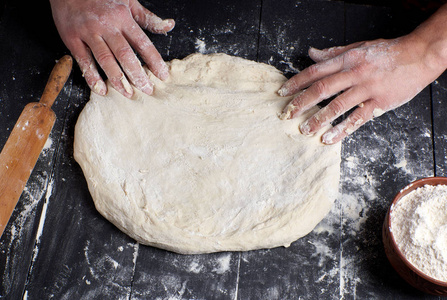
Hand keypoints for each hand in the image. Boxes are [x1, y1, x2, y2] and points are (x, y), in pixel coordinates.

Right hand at [50, 0, 174, 97]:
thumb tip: (169, 26)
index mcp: (123, 18)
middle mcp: (107, 26)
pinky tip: (100, 89)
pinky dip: (92, 76)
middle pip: (125, 54)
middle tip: (147, 90)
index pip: (143, 43)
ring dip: (117, 79)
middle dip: (137, 75)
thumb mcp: (128, 2)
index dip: (154, 61)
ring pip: (105, 59)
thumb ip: (148, 18)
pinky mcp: (72, 38)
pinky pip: (83, 60)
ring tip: (127, 93)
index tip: (162, 75)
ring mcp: (89, 33)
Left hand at [278, 35, 445, 143]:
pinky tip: (328, 138)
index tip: (282, 93)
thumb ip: (333, 53)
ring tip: (304, 129)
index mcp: (347, 59)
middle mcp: (354, 73)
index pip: (315, 72)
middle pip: (321, 89)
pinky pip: (357, 119)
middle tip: (286, 114)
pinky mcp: (379, 103)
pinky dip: (341, 130)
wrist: (419, 55)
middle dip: (301, 103)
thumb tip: (311, 53)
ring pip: (337, 106)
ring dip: (318, 119)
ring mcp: (367, 89)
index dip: (296, 83)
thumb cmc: (388, 51)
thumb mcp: (358, 46)